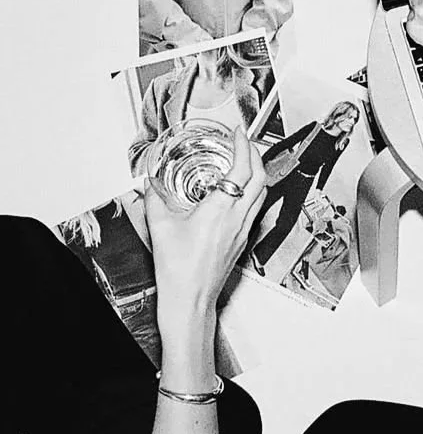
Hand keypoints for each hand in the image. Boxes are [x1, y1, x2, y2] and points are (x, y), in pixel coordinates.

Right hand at [144, 126, 265, 318]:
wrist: (190, 299)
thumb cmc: (179, 270)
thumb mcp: (160, 226)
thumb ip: (154, 199)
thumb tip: (149, 184)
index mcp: (220, 209)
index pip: (242, 169)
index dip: (244, 147)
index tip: (238, 134)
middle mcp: (238, 218)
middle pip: (261, 178)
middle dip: (255, 155)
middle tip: (244, 143)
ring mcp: (244, 230)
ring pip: (262, 194)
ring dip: (257, 173)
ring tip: (244, 162)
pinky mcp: (243, 240)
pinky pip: (255, 209)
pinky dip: (253, 192)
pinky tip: (239, 192)